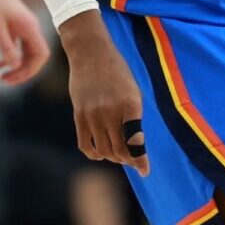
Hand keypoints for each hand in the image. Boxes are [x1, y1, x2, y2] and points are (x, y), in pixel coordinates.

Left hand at [0, 0, 50, 84]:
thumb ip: (6, 46)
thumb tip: (16, 67)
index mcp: (30, 27)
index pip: (41, 56)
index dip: (30, 70)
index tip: (13, 77)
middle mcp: (30, 27)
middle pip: (35, 56)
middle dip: (22, 71)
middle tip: (4, 81)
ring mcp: (22, 25)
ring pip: (26, 52)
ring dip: (16, 66)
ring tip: (1, 77)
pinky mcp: (13, 23)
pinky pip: (17, 45)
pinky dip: (10, 56)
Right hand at [61, 11, 148, 174]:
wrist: (91, 53)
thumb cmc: (117, 73)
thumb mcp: (133, 92)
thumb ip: (133, 117)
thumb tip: (133, 145)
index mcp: (130, 104)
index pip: (135, 141)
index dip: (141, 160)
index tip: (144, 171)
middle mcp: (111, 111)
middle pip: (119, 150)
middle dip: (128, 160)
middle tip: (132, 160)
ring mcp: (93, 114)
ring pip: (103, 150)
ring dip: (113, 158)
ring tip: (118, 155)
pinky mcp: (79, 115)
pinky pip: (85, 145)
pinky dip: (94, 154)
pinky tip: (100, 153)